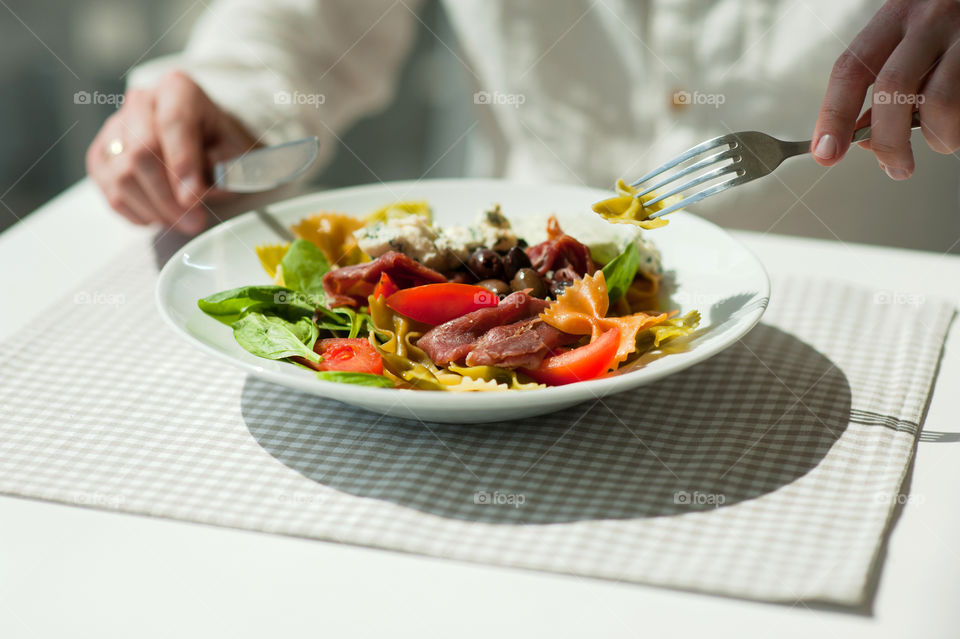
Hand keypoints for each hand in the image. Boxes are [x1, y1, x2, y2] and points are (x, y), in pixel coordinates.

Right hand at [86, 71, 258, 233]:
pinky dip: (137, 213)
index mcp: (178, 90)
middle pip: (141, 152)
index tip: (193, 199)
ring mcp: (114, 128)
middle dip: (168, 197)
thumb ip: (222, 168)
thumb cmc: (222, 145)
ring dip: (155, 210)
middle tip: (194, 222)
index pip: (172, 123)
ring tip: (182, 221)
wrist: (204, 141)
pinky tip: (162, 216)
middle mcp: (141, 101)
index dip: (181, 164)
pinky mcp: (101, 156)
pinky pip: (110, 192)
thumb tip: (191, 192)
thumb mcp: (238, 153)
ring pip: (122, 176)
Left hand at [811, 0, 959, 179]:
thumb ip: (883, 80)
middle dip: (887, 141)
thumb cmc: (946, 23)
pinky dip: (958, 126)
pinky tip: (957, 122)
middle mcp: (929, 20)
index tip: (826, 152)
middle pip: (892, 88)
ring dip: (936, 136)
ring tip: (941, 141)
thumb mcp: (907, 39)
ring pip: (939, 102)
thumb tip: (862, 136)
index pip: (851, 70)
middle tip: (895, 167)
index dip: (833, 116)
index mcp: (895, 17)